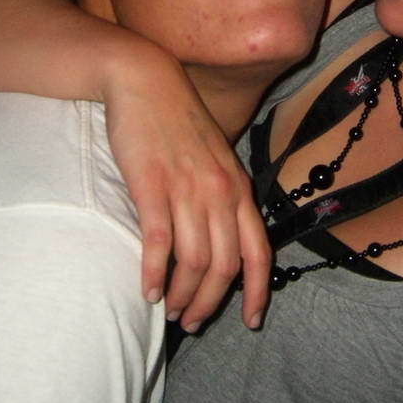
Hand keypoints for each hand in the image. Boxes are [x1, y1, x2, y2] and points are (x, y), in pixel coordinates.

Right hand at [102, 51, 270, 332]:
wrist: (144, 81)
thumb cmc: (176, 123)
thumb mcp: (213, 158)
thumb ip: (222, 195)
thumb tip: (221, 239)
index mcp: (237, 188)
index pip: (258, 252)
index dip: (258, 292)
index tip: (251, 322)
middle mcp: (219, 192)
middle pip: (224, 266)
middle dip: (210, 303)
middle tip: (192, 322)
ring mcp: (187, 188)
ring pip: (194, 261)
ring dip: (183, 295)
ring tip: (170, 312)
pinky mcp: (152, 185)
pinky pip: (160, 242)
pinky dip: (155, 274)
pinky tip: (148, 292)